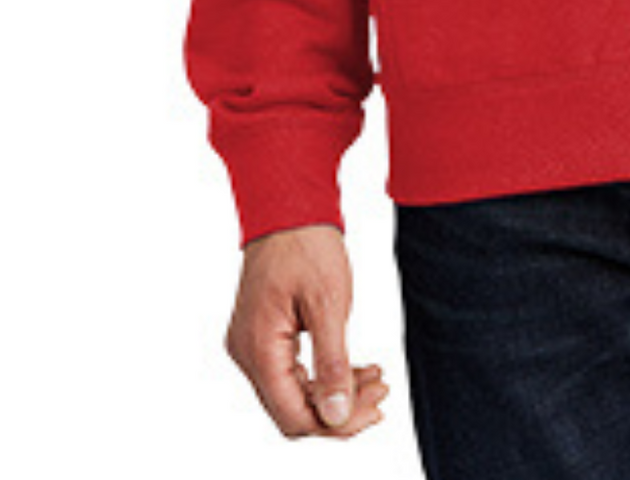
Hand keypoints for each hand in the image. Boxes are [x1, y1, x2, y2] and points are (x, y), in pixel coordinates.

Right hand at [224, 223, 391, 437]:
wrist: (289, 205)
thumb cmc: (307, 245)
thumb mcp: (329, 304)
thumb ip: (332, 364)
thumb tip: (337, 416)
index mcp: (259, 348)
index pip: (293, 415)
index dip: (335, 424)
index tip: (374, 411)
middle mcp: (248, 353)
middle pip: (293, 409)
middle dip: (340, 409)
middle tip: (381, 393)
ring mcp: (253, 345)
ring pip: (294, 392)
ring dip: (335, 392)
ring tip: (376, 380)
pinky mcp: (264, 335)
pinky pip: (292, 371)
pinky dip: (324, 374)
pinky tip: (356, 369)